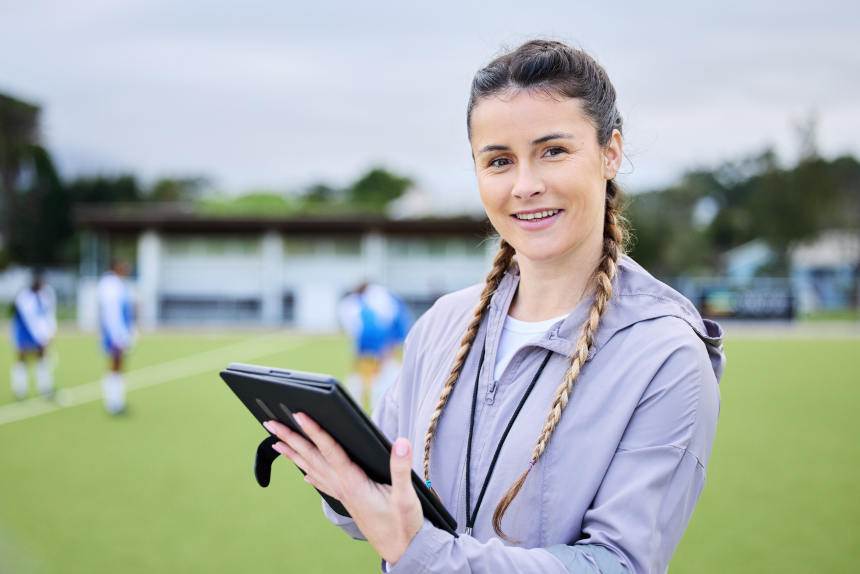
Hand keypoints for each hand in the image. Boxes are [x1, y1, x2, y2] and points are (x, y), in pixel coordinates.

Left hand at [264, 416, 423, 564]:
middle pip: (311, 457)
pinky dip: (308, 472)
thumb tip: (400, 442)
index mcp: (354, 482)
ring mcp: (342, 494)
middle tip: (270, 423)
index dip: (314, 431)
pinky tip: (303, 472)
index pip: (330, 450)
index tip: (298, 415)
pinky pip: (321, 482)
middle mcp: (342, 486)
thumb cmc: (403, 525)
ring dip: (293, 454)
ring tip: (276, 442)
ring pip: (311, 468)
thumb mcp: (406, 497)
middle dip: (290, 438)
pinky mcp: (346, 500)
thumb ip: (402, 468)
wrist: (400, 550)